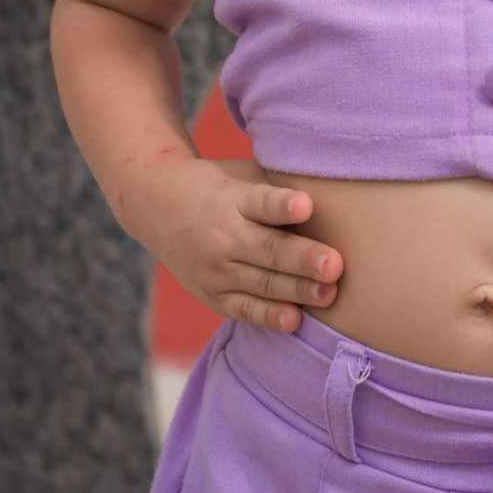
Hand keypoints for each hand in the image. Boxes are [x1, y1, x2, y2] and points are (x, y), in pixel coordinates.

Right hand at [133, 157, 343, 332]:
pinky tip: (294, 319)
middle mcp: (223, 235)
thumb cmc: (221, 184)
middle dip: (303, 259)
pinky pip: (244, 309)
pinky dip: (269, 316)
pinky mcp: (212, 294)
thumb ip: (280, 185)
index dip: (283, 205)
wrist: (157, 206)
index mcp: (234, 198)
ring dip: (297, 290)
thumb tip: (334, 191)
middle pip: (268, 249)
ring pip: (262, 283)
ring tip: (329, 293)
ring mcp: (215, 269)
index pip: (261, 202)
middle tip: (335, 264)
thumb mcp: (245, 174)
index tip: (306, 205)